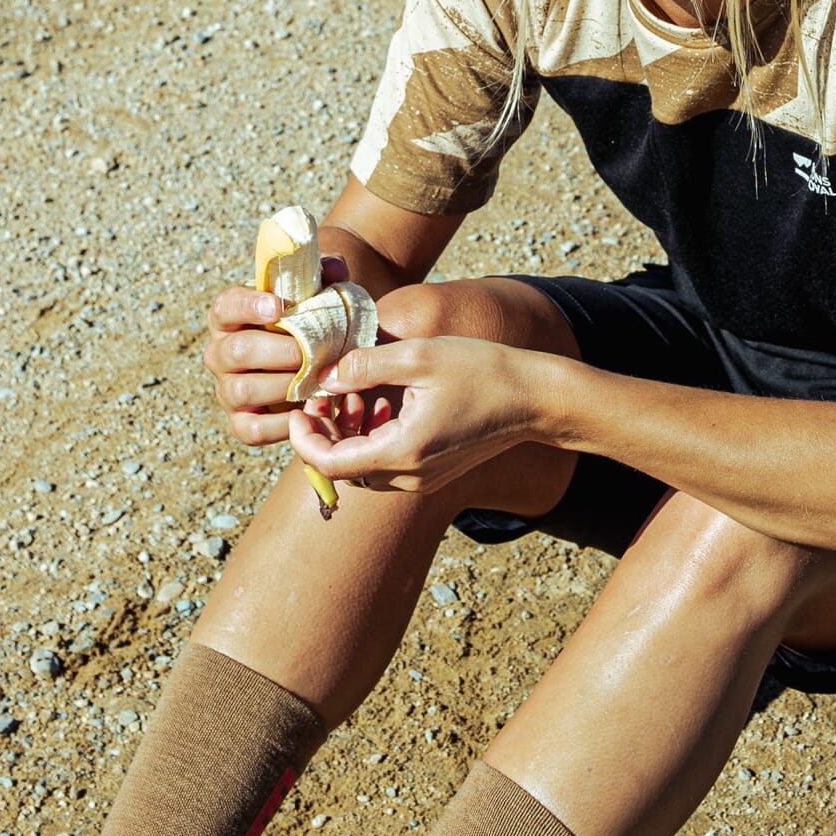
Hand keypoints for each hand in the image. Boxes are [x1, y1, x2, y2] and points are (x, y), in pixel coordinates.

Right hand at [201, 258, 348, 449]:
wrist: (317, 362)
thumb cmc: (313, 323)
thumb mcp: (320, 295)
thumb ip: (326, 276)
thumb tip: (332, 269)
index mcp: (231, 317)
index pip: (225, 305)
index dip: (248, 306)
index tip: (279, 307)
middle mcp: (221, 353)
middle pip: (235, 351)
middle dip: (278, 352)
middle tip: (312, 352)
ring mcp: (227, 390)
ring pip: (240, 390)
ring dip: (281, 386)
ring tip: (314, 381)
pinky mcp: (241, 423)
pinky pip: (251, 429)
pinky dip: (280, 424)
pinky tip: (307, 410)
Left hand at [287, 335, 551, 495]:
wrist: (535, 399)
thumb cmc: (483, 371)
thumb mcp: (420, 356)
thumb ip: (367, 364)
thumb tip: (326, 375)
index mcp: (404, 452)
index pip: (331, 464)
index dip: (304, 439)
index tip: (301, 407)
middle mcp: (411, 476)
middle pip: (343, 469)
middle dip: (325, 432)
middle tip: (325, 393)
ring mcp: (424, 479)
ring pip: (363, 469)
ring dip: (349, 435)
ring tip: (356, 393)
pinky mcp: (433, 472)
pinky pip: (387, 464)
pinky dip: (372, 438)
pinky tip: (382, 402)